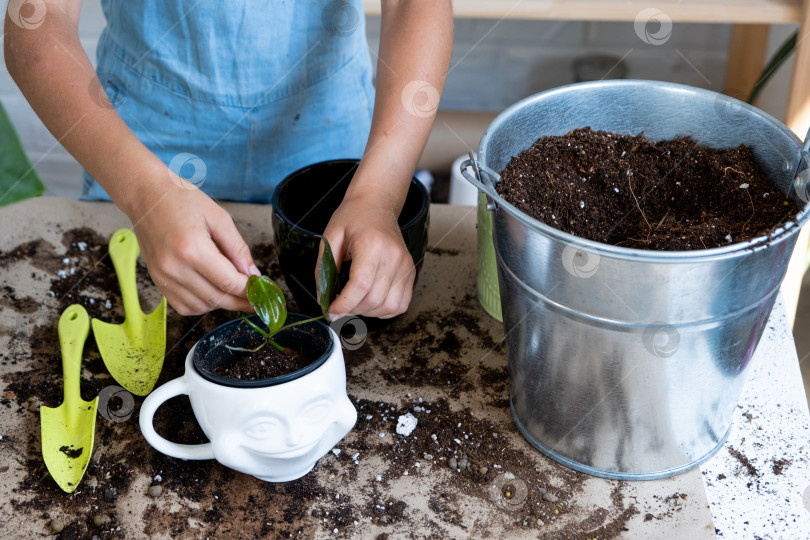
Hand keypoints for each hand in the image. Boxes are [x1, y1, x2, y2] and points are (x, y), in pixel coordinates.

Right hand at [130, 178, 258, 314]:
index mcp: (192, 249)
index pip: (229, 282)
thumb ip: (238, 249)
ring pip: (200, 307)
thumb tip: (253, 275)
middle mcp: (174, 267)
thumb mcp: (219, 218)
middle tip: (254, 302)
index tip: (261, 293)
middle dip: (239, 302)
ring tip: (233, 294)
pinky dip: (201, 305)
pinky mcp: (156, 280)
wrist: (146, 196)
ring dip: (221, 304)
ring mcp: (163, 276)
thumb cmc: (181, 200)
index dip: (248, 291)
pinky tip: (212, 293)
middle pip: (216, 298)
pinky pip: (183, 306)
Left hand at [320, 194, 414, 318]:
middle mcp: (393, 256)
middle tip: (338, 305)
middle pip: (373, 299)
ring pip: (388, 306)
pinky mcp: (410, 272)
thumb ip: (323, 268)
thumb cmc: (353, 217)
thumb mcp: (330, 237)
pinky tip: (370, 300)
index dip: (343, 304)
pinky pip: (400, 304)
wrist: (376, 205)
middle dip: (351, 309)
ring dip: (367, 312)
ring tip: (354, 301)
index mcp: (372, 244)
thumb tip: (322, 298)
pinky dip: (383, 310)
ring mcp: (405, 265)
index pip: (360, 285)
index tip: (330, 311)